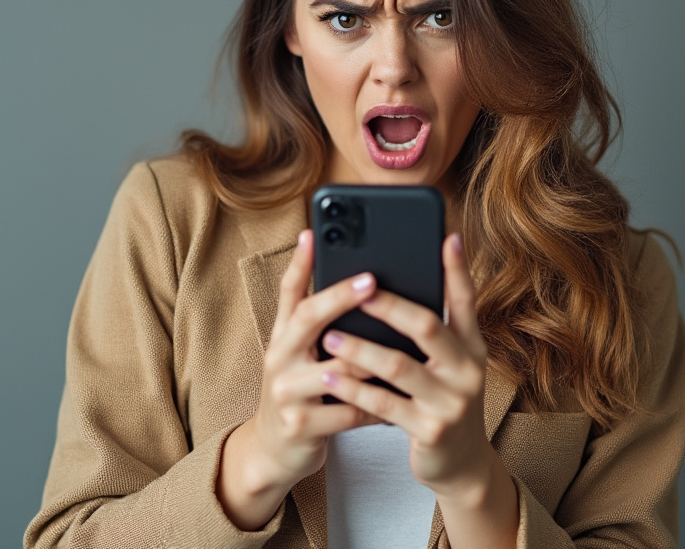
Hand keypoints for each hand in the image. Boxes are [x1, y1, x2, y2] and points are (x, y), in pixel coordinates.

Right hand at [216, 230, 379, 530]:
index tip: (314, 233)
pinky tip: (402, 398)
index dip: (300, 262)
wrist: (275, 451)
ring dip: (375, 358)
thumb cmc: (302, 392)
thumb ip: (322, 323)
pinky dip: (379, 405)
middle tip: (372, 280)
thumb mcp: (301, 354)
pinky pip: (350, 410)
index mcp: (283, 336)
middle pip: (306, 319)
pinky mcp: (302, 425)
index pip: (288, 292)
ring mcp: (287, 392)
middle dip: (339, 297)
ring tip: (409, 343)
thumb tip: (357, 280)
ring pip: (338, 367)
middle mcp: (279, 358)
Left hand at [318, 233, 494, 495]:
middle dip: (390, 305)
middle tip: (357, 287)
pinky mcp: (430, 430)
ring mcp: (451, 402)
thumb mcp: (450, 361)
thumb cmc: (442, 398)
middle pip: (428, 326)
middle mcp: (468, 370)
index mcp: (472, 346)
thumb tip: (411, 280)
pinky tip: (330, 376)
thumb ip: (436, 327)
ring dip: (360, 348)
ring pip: (399, 366)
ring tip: (329, 334)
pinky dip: (354, 388)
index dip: (457, 269)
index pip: (466, 300)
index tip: (445, 236)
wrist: (460, 462)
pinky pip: (384, 404)